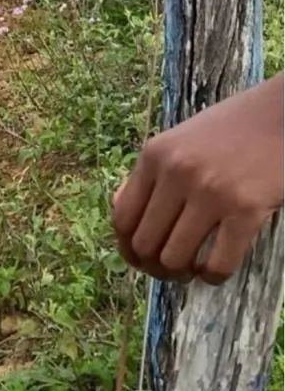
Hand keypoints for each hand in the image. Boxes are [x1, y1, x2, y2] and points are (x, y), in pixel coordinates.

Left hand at [112, 75, 283, 283]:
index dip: (127, 249)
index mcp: (155, 155)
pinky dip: (213, 276)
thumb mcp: (179, 140)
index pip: (122, 218)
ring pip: (175, 260)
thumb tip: (126, 217)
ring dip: (183, 274)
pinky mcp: (246, 209)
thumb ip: (153, 174)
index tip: (140, 259)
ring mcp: (211, 191)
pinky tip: (216, 269)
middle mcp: (177, 172)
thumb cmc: (229, 129)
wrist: (279, 114)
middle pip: (144, 244)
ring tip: (194, 267)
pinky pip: (217, 265)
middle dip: (154, 267)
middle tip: (171, 269)